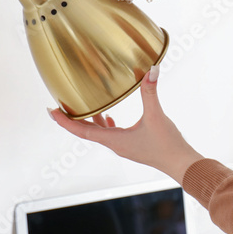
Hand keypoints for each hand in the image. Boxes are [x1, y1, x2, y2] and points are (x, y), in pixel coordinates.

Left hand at [48, 65, 203, 184]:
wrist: (181, 164)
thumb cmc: (167, 144)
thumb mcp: (156, 115)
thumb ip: (151, 92)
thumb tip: (151, 70)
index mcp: (115, 140)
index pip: (82, 130)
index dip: (65, 121)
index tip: (51, 111)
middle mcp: (116, 145)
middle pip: (87, 132)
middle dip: (73, 120)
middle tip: (60, 107)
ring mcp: (124, 147)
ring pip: (99, 134)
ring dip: (90, 122)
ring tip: (83, 108)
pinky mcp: (132, 146)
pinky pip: (111, 136)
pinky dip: (105, 126)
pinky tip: (110, 119)